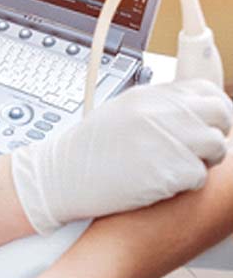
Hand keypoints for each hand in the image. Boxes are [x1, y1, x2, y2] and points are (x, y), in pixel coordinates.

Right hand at [12, 78, 232, 234]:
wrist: (61, 178)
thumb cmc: (86, 152)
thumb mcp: (120, 112)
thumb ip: (158, 108)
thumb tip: (192, 111)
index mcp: (150, 95)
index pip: (208, 92)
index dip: (213, 111)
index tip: (207, 126)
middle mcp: (161, 112)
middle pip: (221, 115)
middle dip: (214, 135)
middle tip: (195, 150)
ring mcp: (166, 139)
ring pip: (216, 148)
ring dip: (200, 162)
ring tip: (171, 168)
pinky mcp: (168, 170)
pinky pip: (199, 177)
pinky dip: (184, 185)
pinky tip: (158, 182)